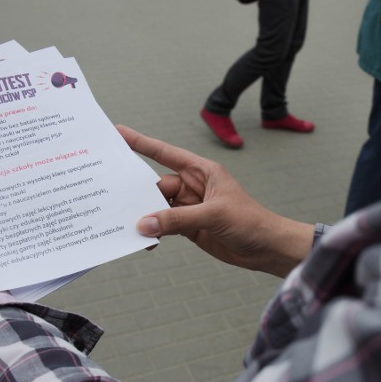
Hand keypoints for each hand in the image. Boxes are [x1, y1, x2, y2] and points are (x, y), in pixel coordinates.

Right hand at [118, 126, 314, 277]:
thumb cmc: (250, 221)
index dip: (141, 142)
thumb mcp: (214, 215)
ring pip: (158, 209)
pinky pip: (164, 227)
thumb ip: (178, 220)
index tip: (118, 132)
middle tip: (113, 199)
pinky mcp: (189, 228)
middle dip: (138, 193)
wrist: (267, 248)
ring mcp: (190, 208)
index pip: (165, 153)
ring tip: (127, 227)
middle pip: (156, 186)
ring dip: (145, 217)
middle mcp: (193, 186)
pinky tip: (145, 242)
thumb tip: (144, 224)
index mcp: (201, 171)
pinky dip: (153, 233)